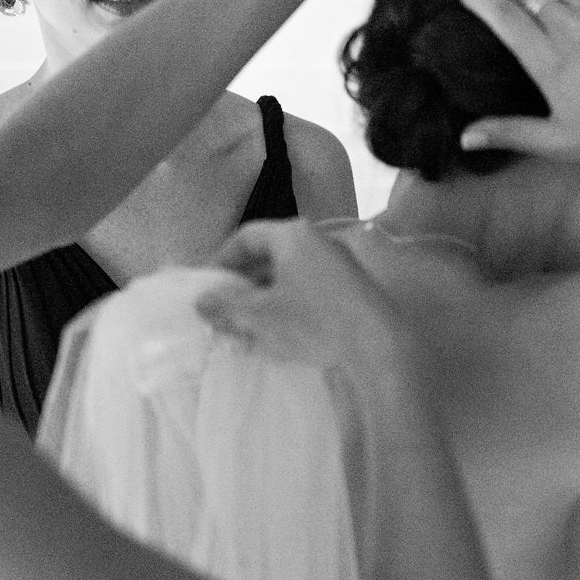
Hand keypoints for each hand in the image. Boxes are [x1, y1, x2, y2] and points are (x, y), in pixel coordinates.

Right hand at [199, 220, 414, 379]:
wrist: (378, 344)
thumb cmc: (313, 321)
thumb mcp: (260, 315)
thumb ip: (226, 305)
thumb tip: (201, 302)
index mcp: (293, 235)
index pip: (246, 237)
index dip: (221, 260)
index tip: (207, 287)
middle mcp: (318, 241)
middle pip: (269, 257)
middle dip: (242, 286)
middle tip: (223, 312)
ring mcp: (338, 265)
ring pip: (289, 278)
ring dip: (264, 300)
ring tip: (246, 329)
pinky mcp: (351, 290)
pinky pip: (310, 292)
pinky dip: (289, 308)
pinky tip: (279, 335)